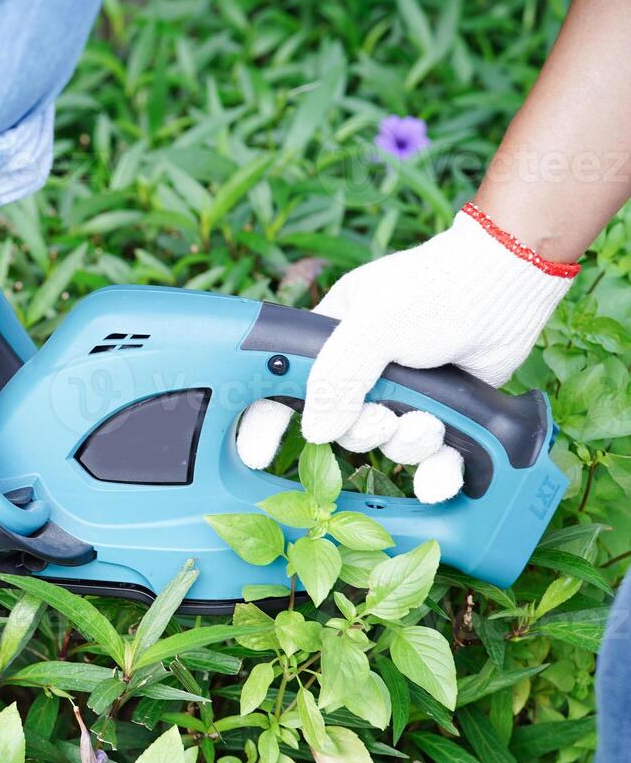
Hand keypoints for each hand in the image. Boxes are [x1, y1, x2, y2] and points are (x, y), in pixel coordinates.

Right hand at [236, 204, 577, 502]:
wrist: (507, 286)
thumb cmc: (434, 289)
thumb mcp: (373, 324)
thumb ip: (336, 377)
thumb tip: (317, 430)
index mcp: (330, 342)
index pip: (282, 387)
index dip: (265, 421)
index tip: (255, 455)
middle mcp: (363, 372)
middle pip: (341, 428)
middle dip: (364, 433)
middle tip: (384, 417)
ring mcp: (406, 393)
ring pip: (389, 445)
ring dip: (409, 443)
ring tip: (430, 421)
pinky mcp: (445, 411)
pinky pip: (432, 459)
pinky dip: (438, 473)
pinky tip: (443, 476)